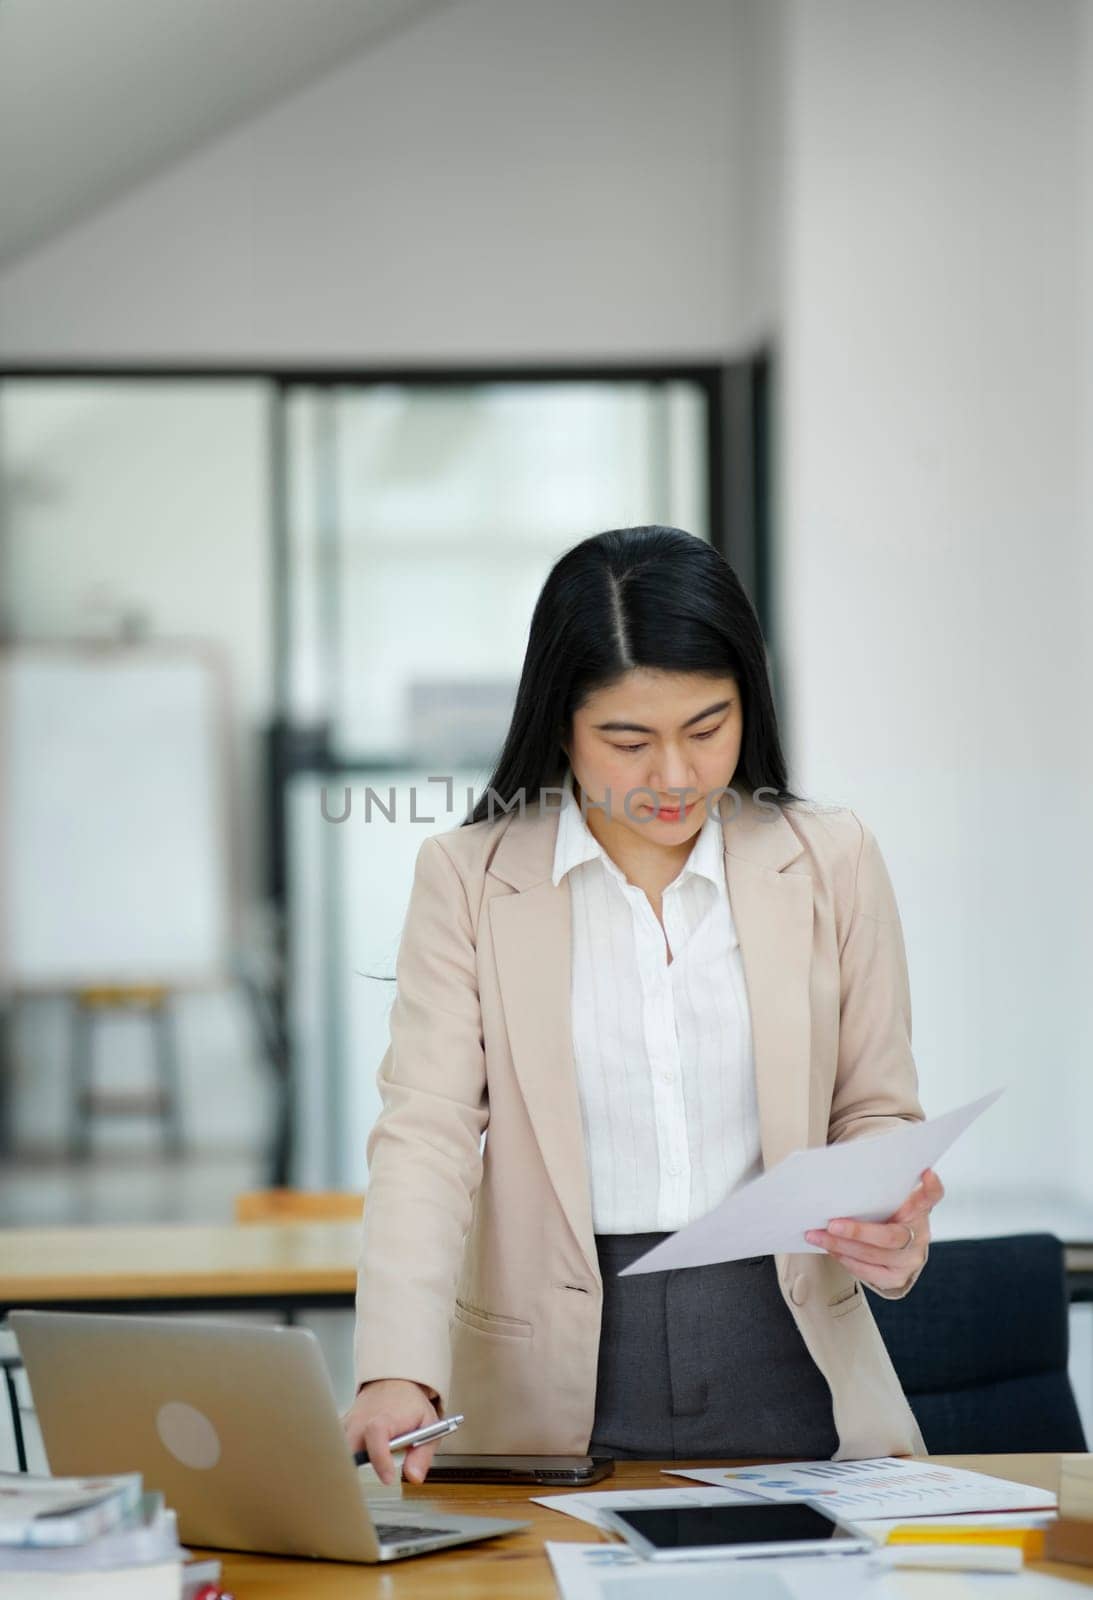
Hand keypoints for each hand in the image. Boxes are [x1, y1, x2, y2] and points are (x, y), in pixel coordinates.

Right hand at [340, 1378, 440, 1485]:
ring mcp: (349, 1424)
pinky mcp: (342, 1427)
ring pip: (340, 1451)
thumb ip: (421, 1454)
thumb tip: (413, 1477)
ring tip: (366, 1466)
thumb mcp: (427, 1425)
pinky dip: (345, 1457)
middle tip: (370, 1479)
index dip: (380, 1459)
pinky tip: (359, 1457)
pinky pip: (338, 1447)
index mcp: (384, 1418)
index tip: (388, 1478)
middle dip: (357, 1469)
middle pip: (349, 1450)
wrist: (395, 1382)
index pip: (375, 1434)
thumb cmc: (411, 1404)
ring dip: (351, 1463)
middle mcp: (361, 1421)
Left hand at [804, 1167, 943, 1292]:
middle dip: (857, 1231)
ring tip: (818, 1236)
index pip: (931, 1196)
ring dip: (841, 1246)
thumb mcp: (889, 1198)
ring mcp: (910, 1260)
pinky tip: (831, 1250)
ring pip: (874, 1256)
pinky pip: (869, 1273)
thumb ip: (878, 1189)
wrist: (898, 1247)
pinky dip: (846, 1260)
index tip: (925, 1172)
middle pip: (890, 1236)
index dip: (931, 1187)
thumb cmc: (887, 1214)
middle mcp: (919, 1235)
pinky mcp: (897, 1277)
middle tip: (832, 1223)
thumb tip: (842, 1173)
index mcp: (919, 1210)